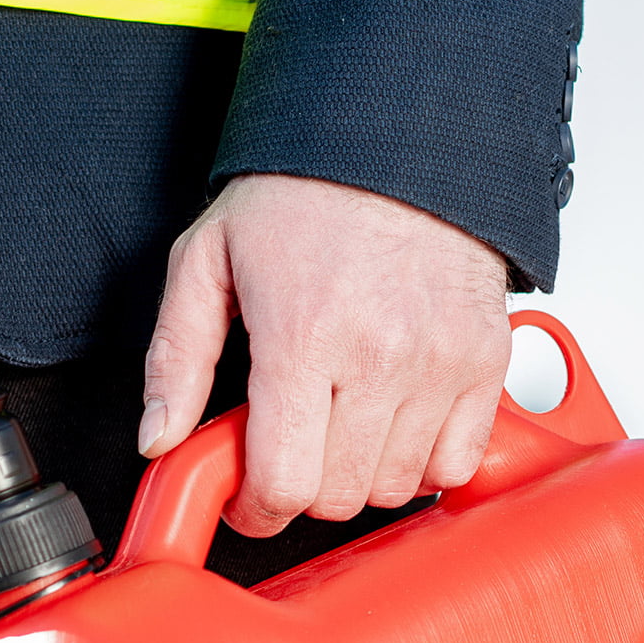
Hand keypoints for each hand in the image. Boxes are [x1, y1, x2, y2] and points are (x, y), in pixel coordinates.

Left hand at [140, 173, 511, 537]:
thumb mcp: (207, 260)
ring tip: (337, 426)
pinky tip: (391, 427)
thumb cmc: (303, 191)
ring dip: (358, 477)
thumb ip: (176, 359)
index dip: (256, 509)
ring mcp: (440, 362)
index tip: (248, 498)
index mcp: (304, 336)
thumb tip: (159, 438)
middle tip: (287, 448)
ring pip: (395, 488)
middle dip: (301, 489)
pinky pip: (456, 463)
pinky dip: (422, 463)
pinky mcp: (484, 360)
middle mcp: (380, 356)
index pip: (284, 483)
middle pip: (337, 496)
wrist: (397, 133)